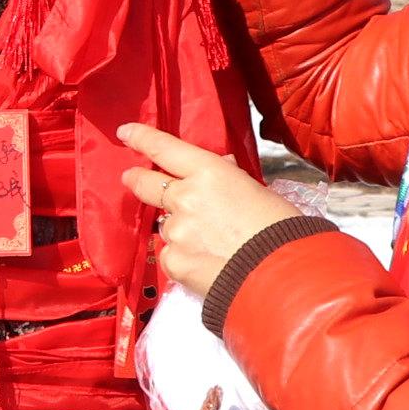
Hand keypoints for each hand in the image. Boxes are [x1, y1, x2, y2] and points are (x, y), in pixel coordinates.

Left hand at [117, 123, 303, 298]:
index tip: (126, 133)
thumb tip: (221, 166)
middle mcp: (185, 197)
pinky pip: (170, 255)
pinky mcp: (173, 261)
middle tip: (131, 177)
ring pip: (166, 226)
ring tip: (210, 245)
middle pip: (147, 184)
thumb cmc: (280, 230)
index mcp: (209, 172)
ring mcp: (176, 231)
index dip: (142, 138)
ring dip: (179, 230)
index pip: (165, 148)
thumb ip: (229, 178)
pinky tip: (207, 265)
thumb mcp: (256, 191)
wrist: (282, 276)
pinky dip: (183, 258)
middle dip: (137, 179)